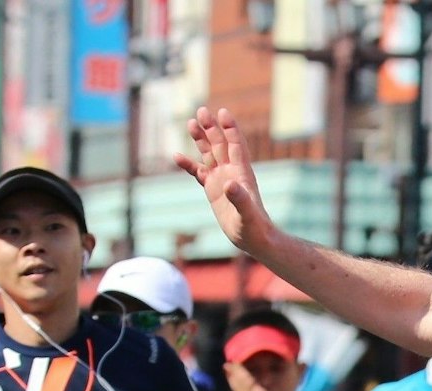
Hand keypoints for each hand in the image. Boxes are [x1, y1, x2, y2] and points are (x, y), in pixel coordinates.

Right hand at [176, 107, 274, 254]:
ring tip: (191, 122)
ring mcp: (221, 179)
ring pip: (209, 154)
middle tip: (201, 111)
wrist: (253, 239)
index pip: (236, 146)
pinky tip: (176, 156)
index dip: (230, 129)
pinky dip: (188, 164)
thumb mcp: (247, 214)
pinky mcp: (213, 189)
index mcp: (242, 173)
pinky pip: (199, 172)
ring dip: (201, 139)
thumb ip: (240, 199)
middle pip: (220, 144)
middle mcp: (231, 172)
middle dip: (211, 128)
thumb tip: (229, 185)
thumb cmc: (255, 228)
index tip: (223, 112)